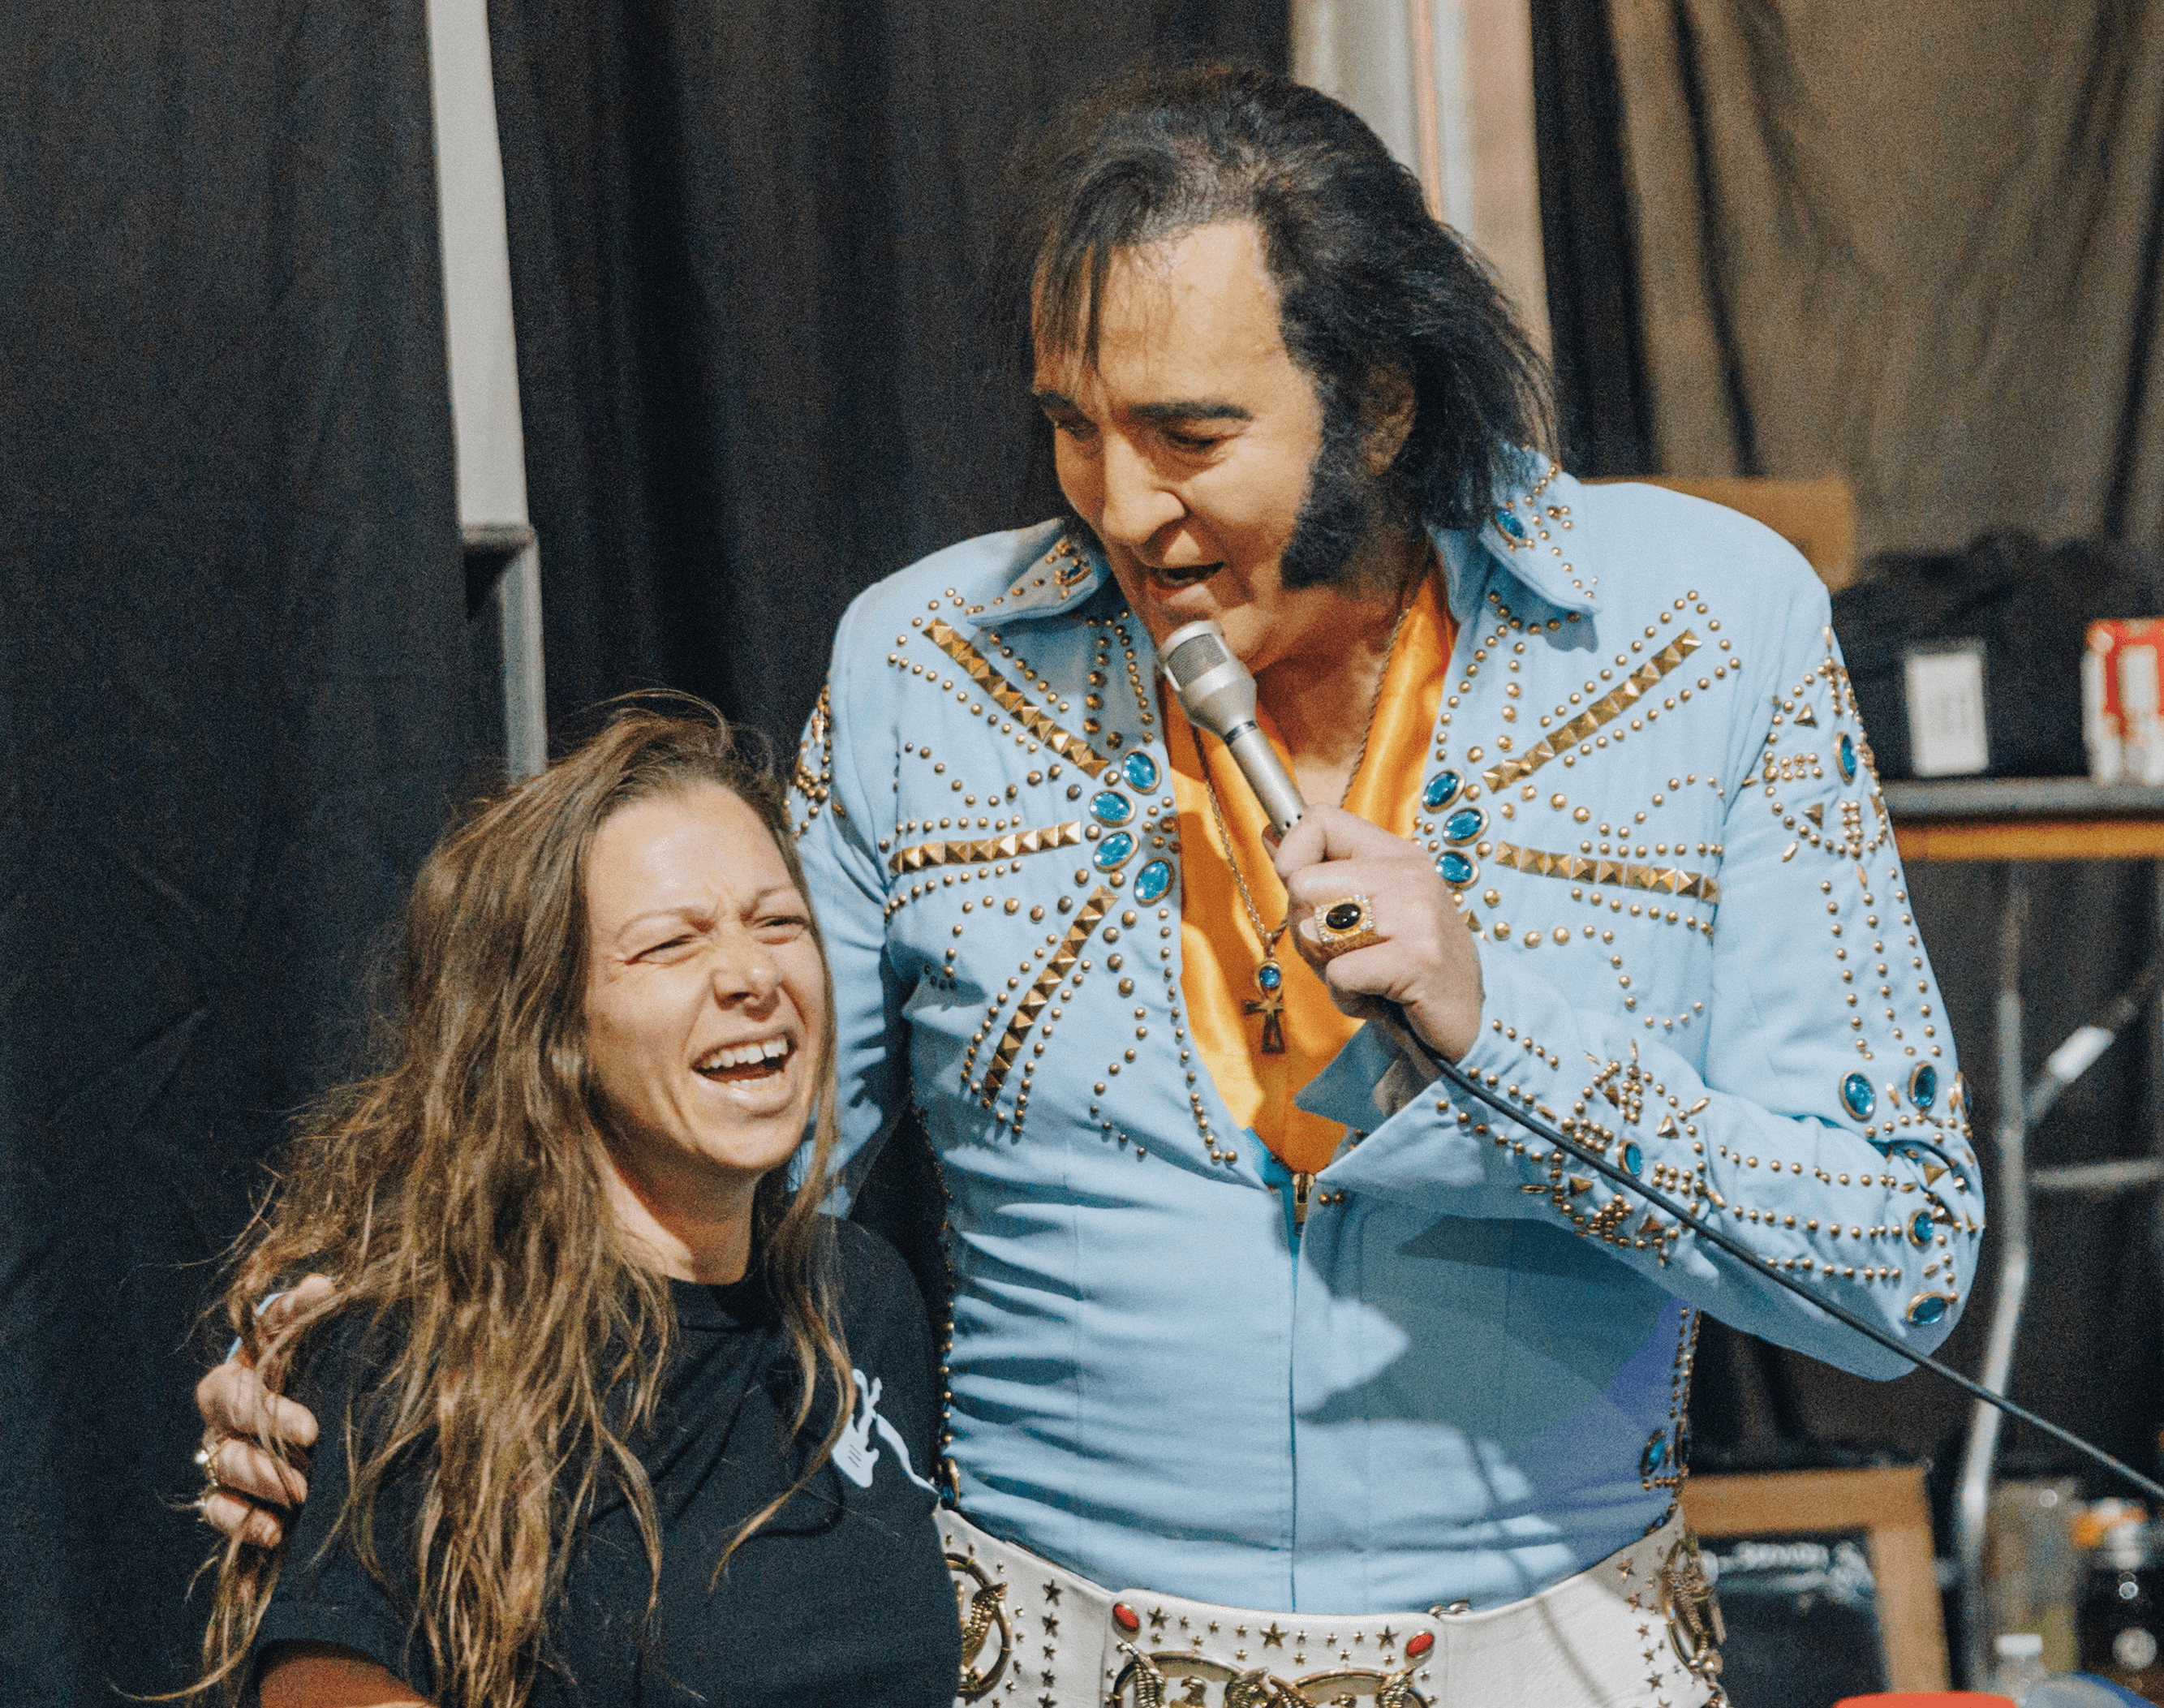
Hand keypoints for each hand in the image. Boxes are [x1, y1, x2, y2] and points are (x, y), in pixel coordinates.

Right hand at [193, 1274, 333, 1546]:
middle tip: (311, 1463)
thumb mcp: (311, 1331)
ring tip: (302, 1495)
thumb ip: (310, 1310)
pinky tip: (274, 1533)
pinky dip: (241, 1523)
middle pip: (228, 1435)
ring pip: (223, 1470)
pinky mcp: (228, 1493)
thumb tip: (323, 1285)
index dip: (267, 1412)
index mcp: (237, 1374)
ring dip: (262, 1483)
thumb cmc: (311, 1356)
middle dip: (267, 1449)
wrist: (313, 1392)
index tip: (313, 1431)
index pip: (234, 1391)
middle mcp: (222, 1416)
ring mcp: (222, 1454)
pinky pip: (218, 1511)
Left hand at [1273, 803, 1482, 1060]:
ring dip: (1326, 969)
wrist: (1470, 1021)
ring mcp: (1417, 915)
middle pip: (1303, 883)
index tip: (1306, 897)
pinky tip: (1378, 1002)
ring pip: (1313, 929)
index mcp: (1396, 854)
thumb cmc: (1406, 967)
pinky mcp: (1419, 959)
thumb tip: (1270, 832)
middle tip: (1343, 955)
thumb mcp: (1366, 911)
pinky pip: (1339, 975)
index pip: (1321, 818)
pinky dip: (1347, 1000)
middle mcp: (1409, 874)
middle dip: (1304, 931)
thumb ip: (1320, 873)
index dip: (1292, 857)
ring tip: (1364, 977)